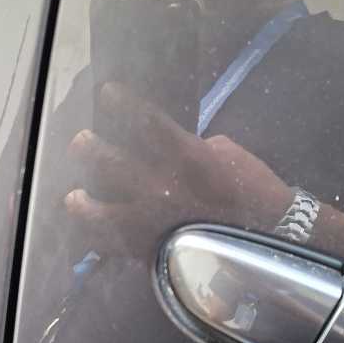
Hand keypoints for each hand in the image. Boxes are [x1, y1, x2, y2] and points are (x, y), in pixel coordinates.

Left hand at [64, 82, 293, 258]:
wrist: (270, 240)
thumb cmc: (255, 191)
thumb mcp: (226, 155)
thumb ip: (191, 148)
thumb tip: (172, 149)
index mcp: (184, 156)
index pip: (145, 122)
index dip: (122, 104)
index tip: (106, 92)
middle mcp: (160, 186)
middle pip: (111, 164)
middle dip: (90, 150)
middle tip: (79, 141)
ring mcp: (151, 221)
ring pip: (101, 211)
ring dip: (82, 204)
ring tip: (73, 198)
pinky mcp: (150, 250)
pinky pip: (115, 246)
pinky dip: (99, 240)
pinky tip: (88, 236)